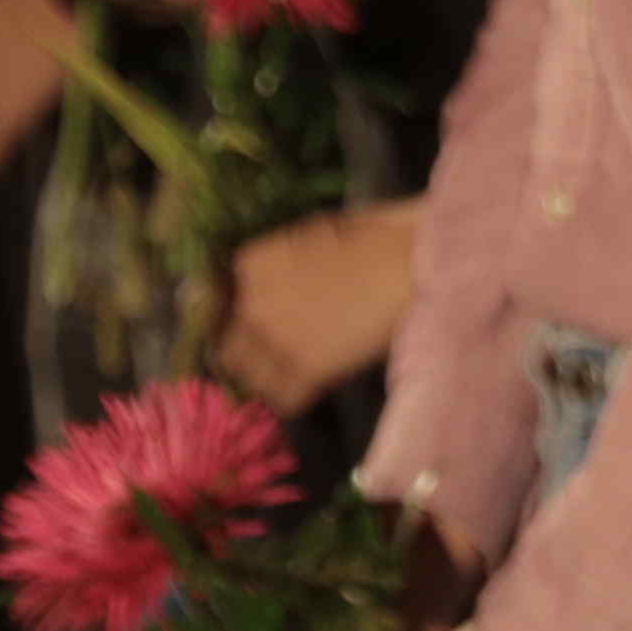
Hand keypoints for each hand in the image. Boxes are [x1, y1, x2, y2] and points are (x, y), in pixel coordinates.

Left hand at [213, 203, 419, 413]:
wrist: (417, 262)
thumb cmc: (377, 235)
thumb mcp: (315, 232)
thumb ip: (278, 259)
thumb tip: (262, 279)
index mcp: (253, 263)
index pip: (214, 300)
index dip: (234, 312)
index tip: (249, 319)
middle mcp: (253, 302)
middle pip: (224, 342)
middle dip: (242, 347)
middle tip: (268, 350)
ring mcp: (278, 341)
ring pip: (247, 374)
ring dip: (263, 375)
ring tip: (285, 372)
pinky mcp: (309, 372)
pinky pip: (283, 398)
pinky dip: (292, 397)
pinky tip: (307, 387)